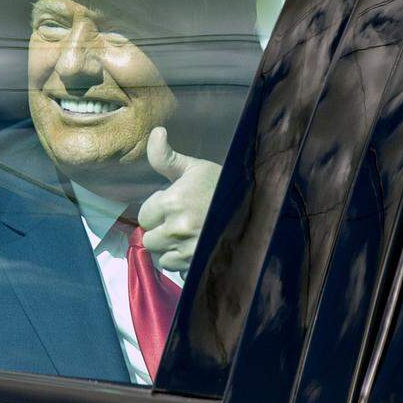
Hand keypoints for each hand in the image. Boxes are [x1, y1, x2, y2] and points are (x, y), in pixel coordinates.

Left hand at [138, 127, 221, 274]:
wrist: (257, 208)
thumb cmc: (222, 186)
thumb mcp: (195, 167)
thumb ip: (166, 156)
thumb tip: (155, 132)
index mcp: (173, 202)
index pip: (145, 217)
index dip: (157, 210)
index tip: (173, 204)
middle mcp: (177, 228)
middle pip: (150, 240)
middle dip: (160, 231)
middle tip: (179, 221)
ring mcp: (188, 251)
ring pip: (162, 257)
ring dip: (170, 249)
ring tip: (187, 236)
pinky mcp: (199, 266)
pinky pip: (178, 270)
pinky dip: (183, 263)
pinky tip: (196, 248)